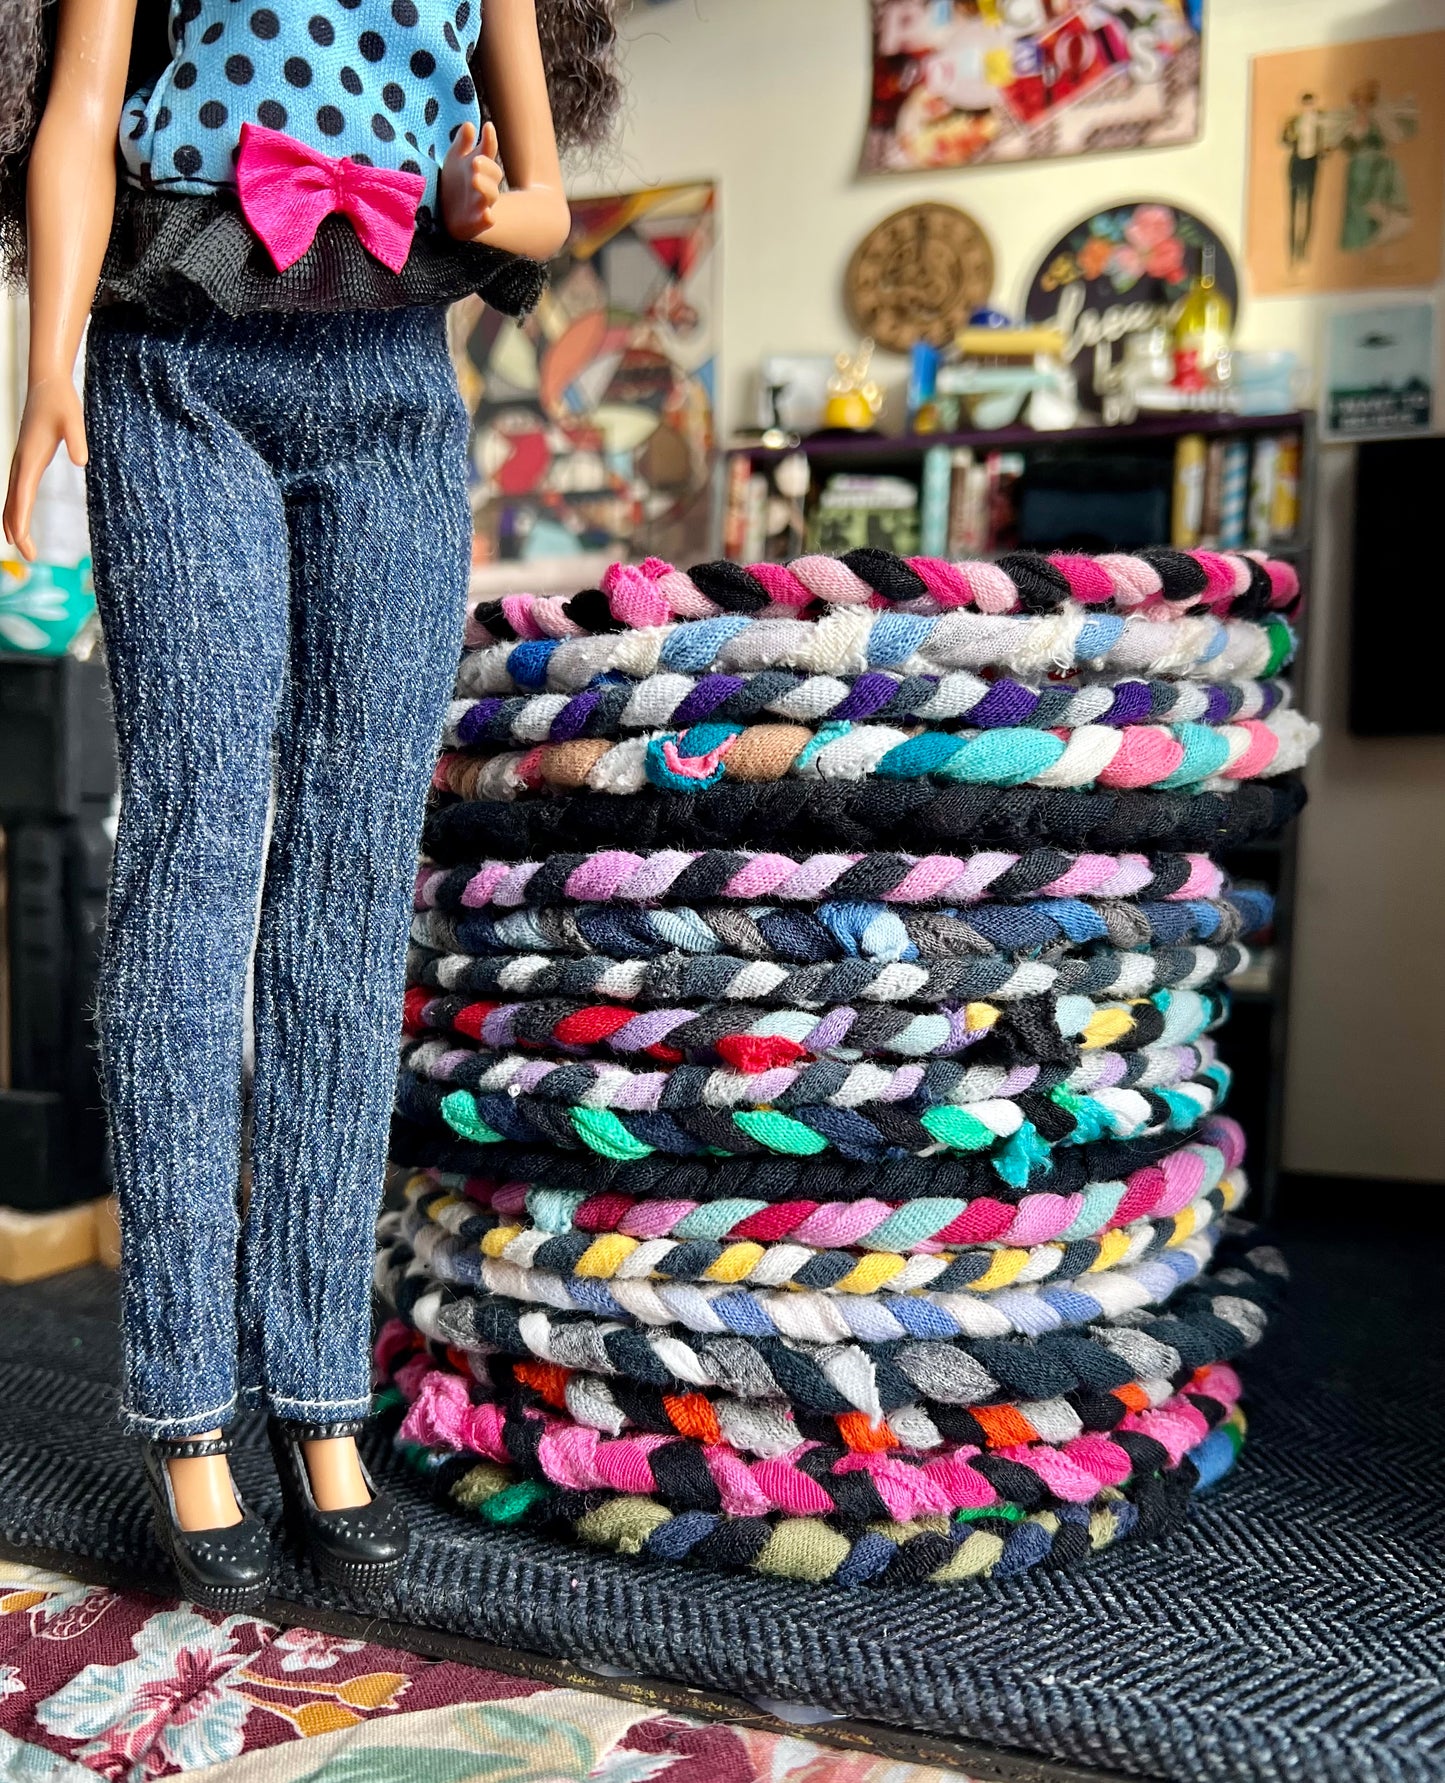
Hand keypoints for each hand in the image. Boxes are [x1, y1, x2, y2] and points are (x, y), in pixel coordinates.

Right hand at [3, 376, 86, 562]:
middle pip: (13, 502)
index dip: (21, 521)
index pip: (22, 496)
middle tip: (28, 556)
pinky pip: (17, 488)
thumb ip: (77, 439)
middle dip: (17, 530)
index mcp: (31, 457)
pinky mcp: (26, 458)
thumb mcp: (74, 419)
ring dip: (13, 521)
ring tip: (20, 545)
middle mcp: (21, 461)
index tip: (21, 543)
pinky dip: (15, 506)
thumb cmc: (62, 401)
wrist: (47, 384)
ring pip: (12, 497)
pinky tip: (20, 517)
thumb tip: (81, 461)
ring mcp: (21, 460)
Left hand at [441, 119, 503, 242]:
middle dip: (487, 166)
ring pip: (491, 195)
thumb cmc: (454, 181)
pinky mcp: (477, 222)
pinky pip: (487, 221)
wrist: (447, 213)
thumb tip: (469, 124)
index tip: (487, 126)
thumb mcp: (455, 159)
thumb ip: (462, 143)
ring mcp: (482, 203)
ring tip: (475, 180)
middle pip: (494, 173)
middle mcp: (484, 183)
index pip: (488, 150)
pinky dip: (488, 218)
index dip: (489, 139)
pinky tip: (487, 214)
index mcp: (479, 166)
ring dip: (486, 188)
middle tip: (475, 161)